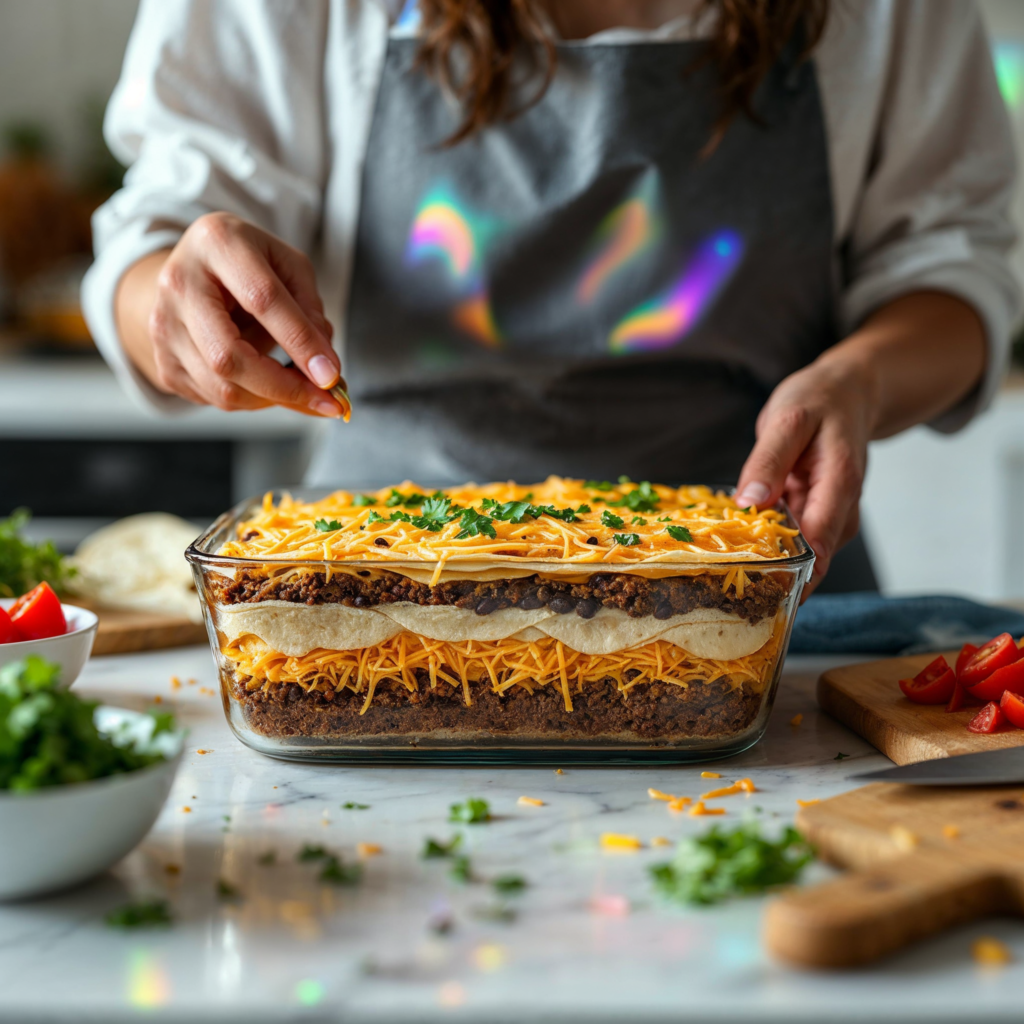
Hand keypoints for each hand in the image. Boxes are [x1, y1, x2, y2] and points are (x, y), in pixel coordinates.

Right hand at [126, 213, 343, 416]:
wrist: (193, 270)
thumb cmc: (249, 265)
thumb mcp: (289, 266)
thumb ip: (310, 310)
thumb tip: (324, 365)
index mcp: (217, 243)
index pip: (262, 299)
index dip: (299, 342)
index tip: (330, 375)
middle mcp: (178, 284)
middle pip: (228, 357)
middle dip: (283, 387)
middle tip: (324, 400)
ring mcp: (162, 325)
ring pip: (220, 387)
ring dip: (271, 398)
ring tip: (300, 387)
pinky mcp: (162, 359)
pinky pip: (212, 398)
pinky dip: (251, 400)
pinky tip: (267, 382)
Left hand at [735, 353, 875, 594]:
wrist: (847, 393)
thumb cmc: (820, 401)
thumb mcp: (789, 419)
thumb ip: (769, 460)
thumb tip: (750, 502)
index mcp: (840, 485)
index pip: (819, 545)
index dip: (791, 576)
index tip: (757, 595)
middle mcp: (841, 509)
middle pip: (810, 561)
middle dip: (773, 579)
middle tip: (722, 595)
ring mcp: (829, 515)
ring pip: (800, 555)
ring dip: (767, 566)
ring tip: (720, 579)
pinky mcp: (814, 515)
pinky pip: (791, 539)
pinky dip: (766, 545)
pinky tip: (734, 550)